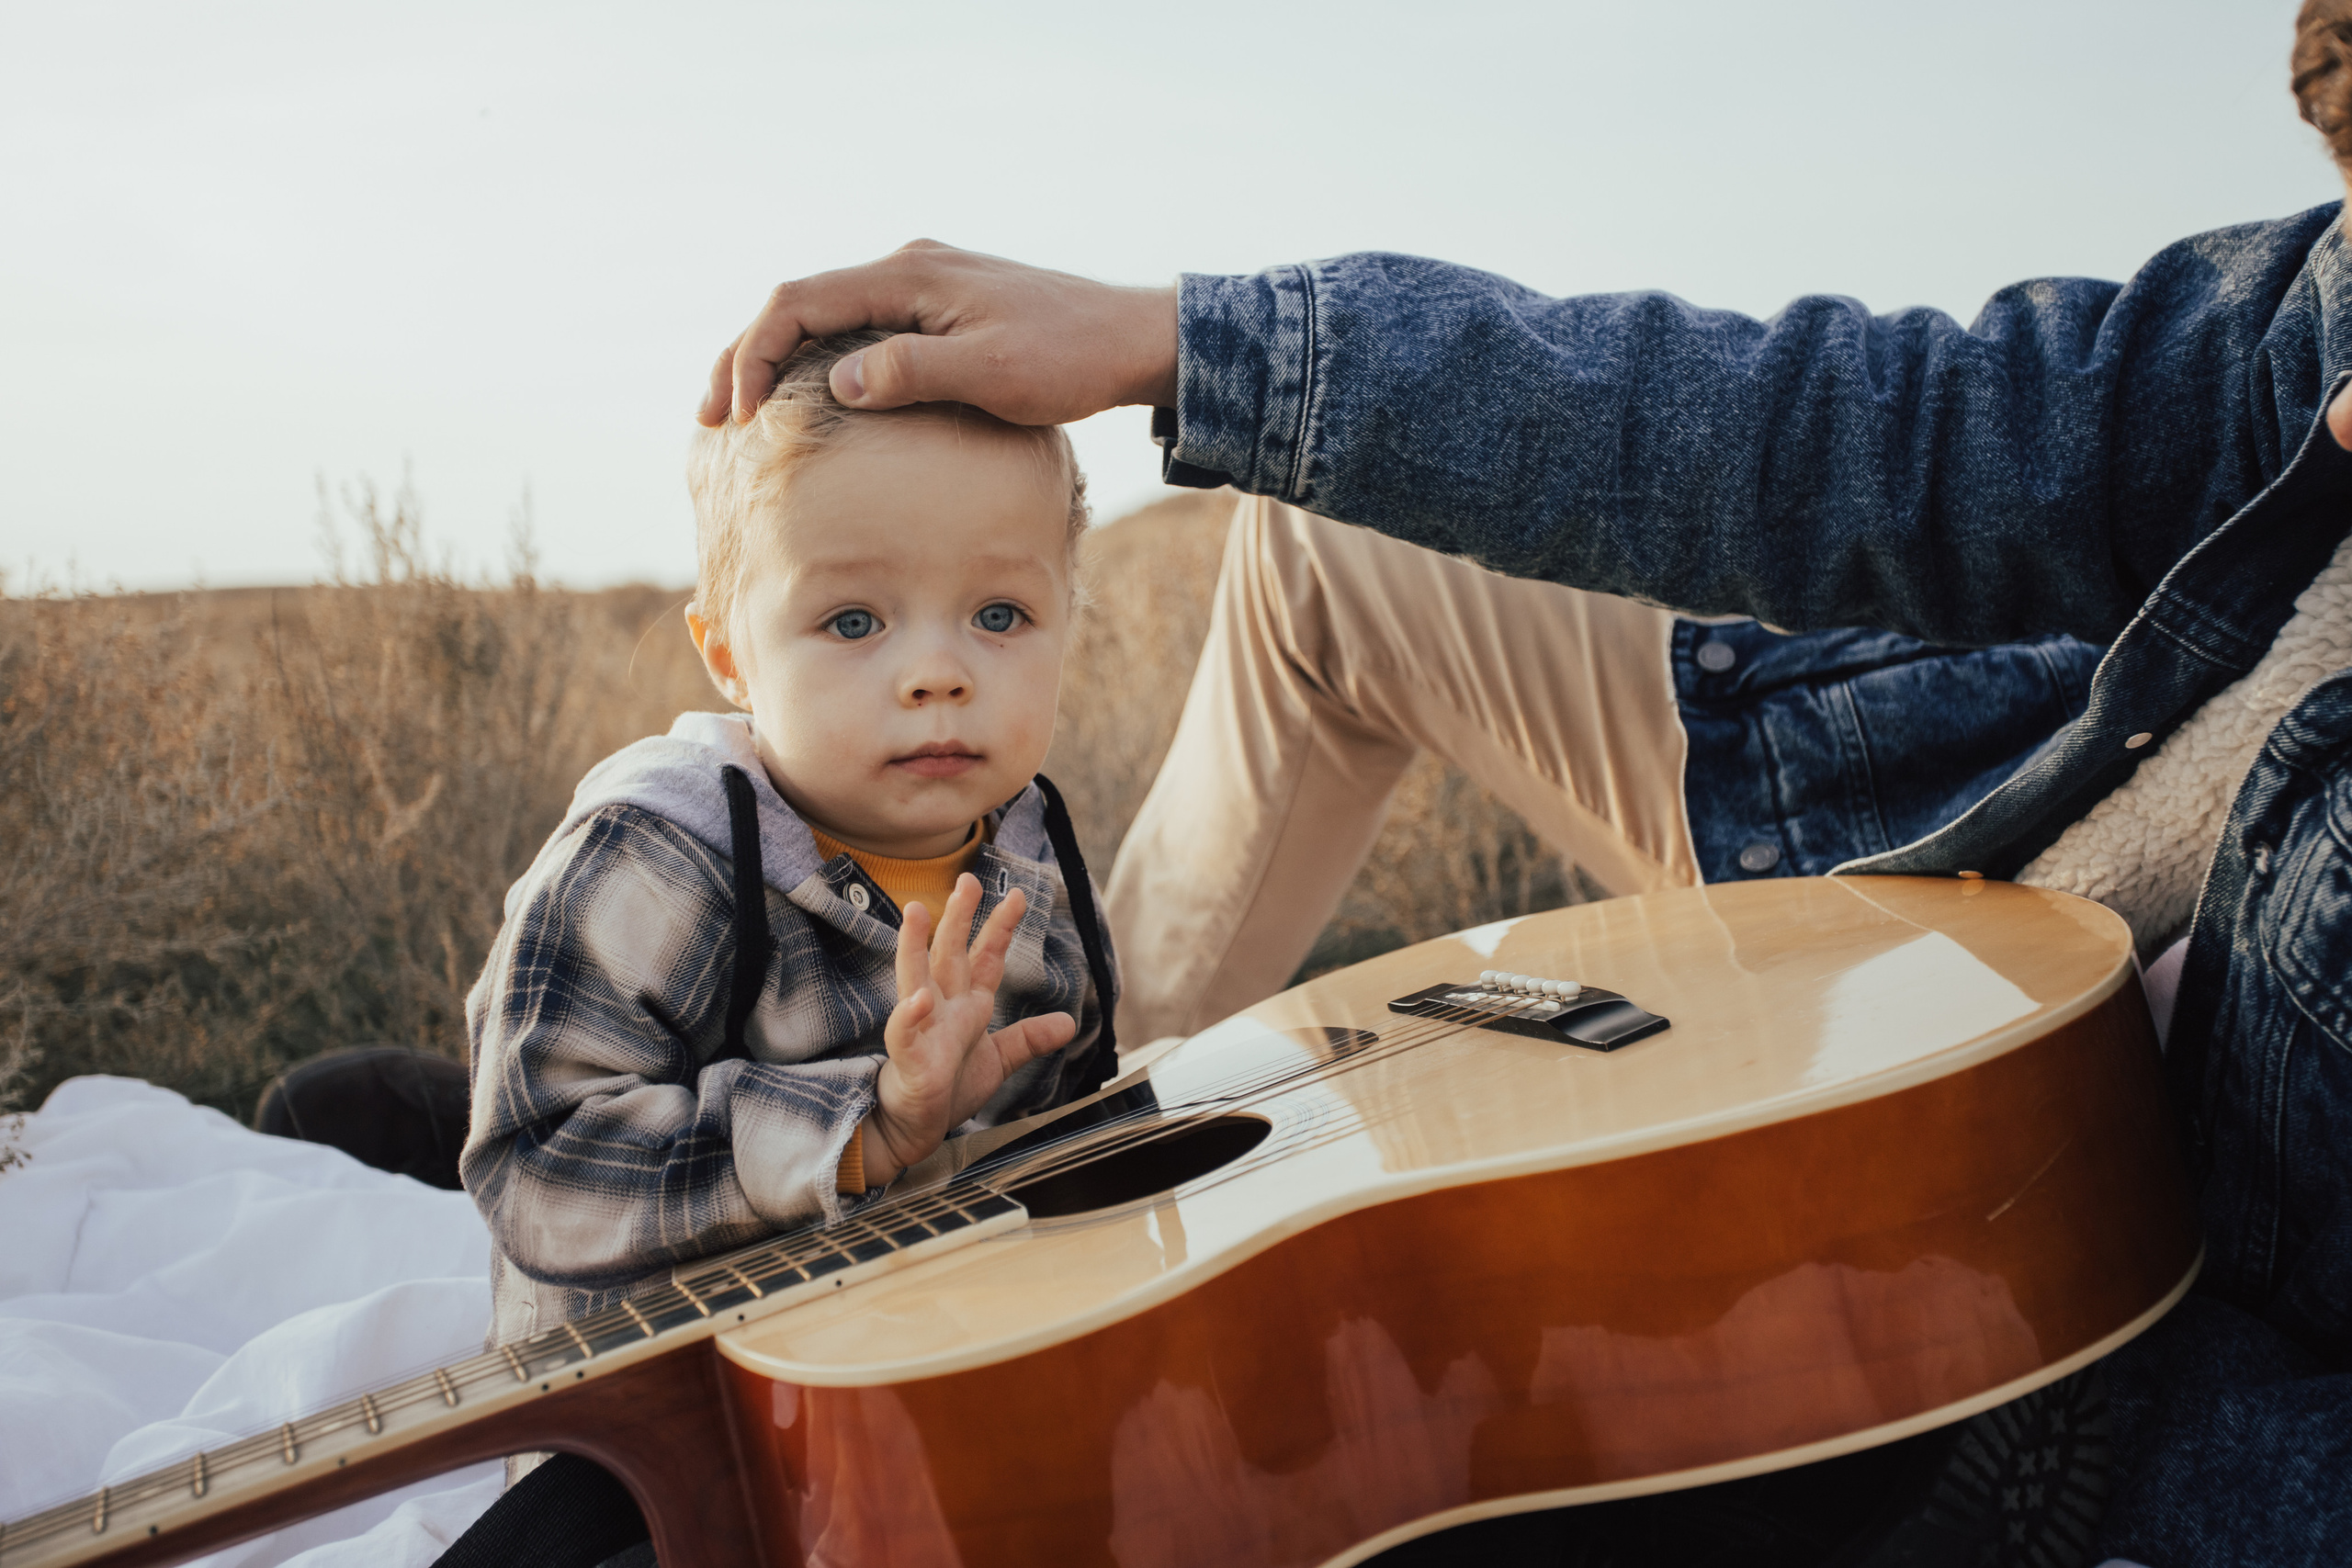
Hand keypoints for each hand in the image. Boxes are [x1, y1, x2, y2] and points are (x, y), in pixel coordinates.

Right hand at [697, 240, 1178, 427]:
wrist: (1128, 341)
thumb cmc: (1067, 358)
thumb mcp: (991, 373)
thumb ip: (913, 371)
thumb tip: (839, 380)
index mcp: (909, 276)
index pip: (800, 301)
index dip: (755, 353)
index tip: (737, 412)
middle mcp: (907, 270)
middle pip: (799, 304)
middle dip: (747, 356)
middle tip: (712, 417)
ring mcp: (921, 288)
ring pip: (825, 317)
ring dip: (777, 360)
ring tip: (740, 414)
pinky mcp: (937, 312)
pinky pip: (857, 329)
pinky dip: (818, 361)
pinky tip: (806, 400)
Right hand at [859, 873, 1076, 1184]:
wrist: (913, 1129)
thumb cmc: (946, 1090)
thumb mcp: (997, 1061)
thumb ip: (1028, 1039)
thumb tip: (1068, 1022)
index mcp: (965, 1007)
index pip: (985, 958)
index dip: (1000, 927)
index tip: (1017, 895)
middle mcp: (942, 1009)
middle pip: (950, 954)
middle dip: (959, 917)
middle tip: (967, 880)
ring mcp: (921, 1030)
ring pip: (915, 979)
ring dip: (915, 945)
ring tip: (916, 912)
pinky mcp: (908, 1059)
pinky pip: (905, 1033)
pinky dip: (911, 1017)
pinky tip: (919, 1000)